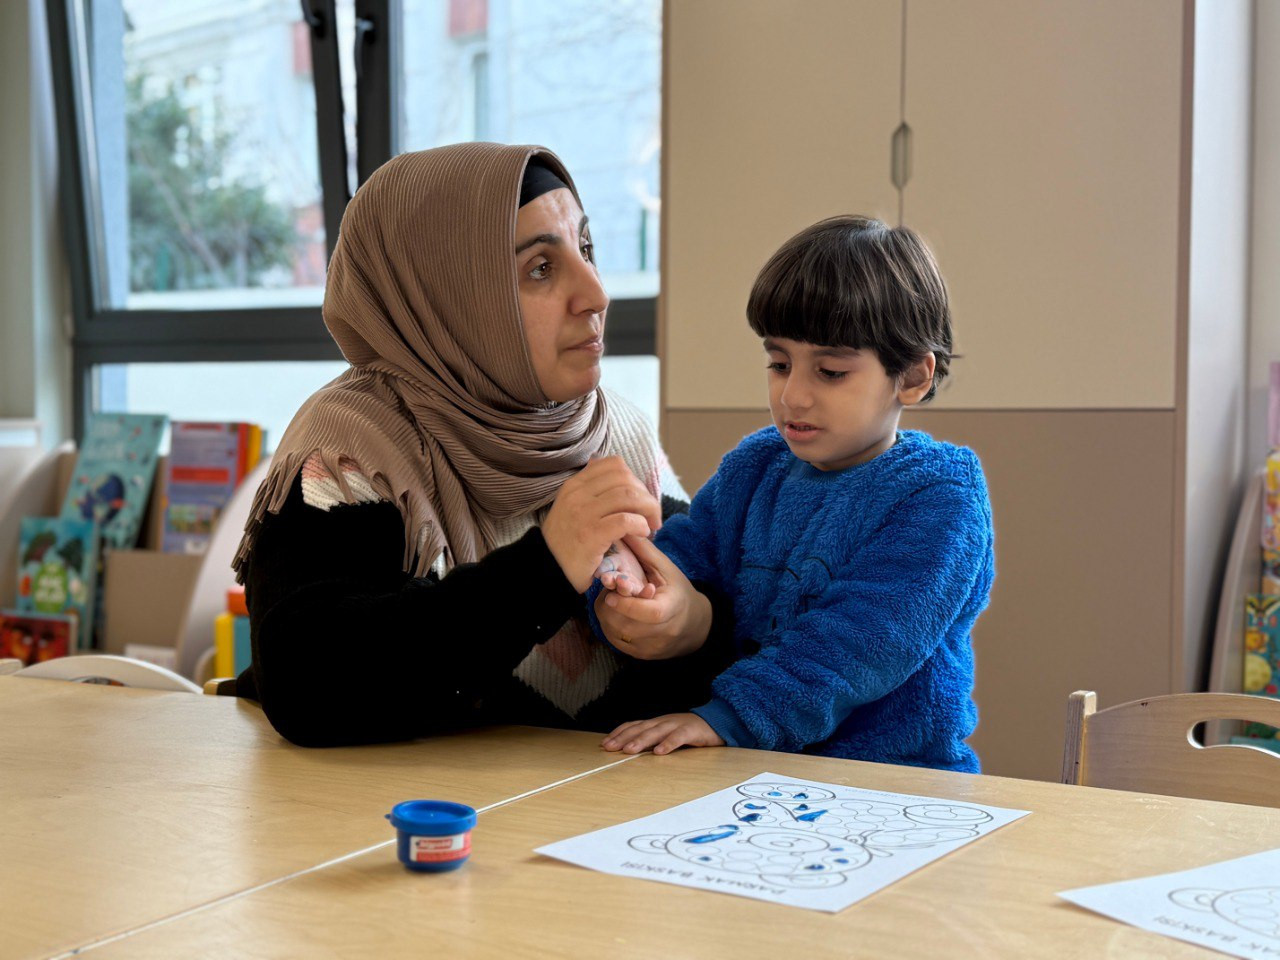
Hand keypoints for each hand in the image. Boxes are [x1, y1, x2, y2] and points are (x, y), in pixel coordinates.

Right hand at [542, 457, 661, 592]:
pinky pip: (625, 520)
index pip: (614, 465)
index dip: (636, 479)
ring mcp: (583, 514)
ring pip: (629, 496)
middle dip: (646, 495)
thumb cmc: (565, 542)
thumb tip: (608, 467)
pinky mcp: (591, 535)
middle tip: (652, 515)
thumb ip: (589, 489)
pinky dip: (641, 525)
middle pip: (626, 479)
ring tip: (651, 525)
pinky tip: (643, 533)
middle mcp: (577, 495)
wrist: (547, 570)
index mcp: (574, 485)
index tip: (641, 498)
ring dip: (648, 510)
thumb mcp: (570, 507)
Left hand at [594, 535, 711, 659]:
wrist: (694, 626)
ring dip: (607, 615)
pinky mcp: (640, 656)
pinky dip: (609, 626)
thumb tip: (625, 530)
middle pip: (626, 625)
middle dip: (611, 607)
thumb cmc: (678, 592)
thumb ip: (645, 552)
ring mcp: (650, 648)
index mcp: (672, 611)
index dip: (627, 605)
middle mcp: (662, 634)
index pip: (649, 613)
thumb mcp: (667, 570)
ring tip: (611, 600)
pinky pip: (615, 642)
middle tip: (608, 591)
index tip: (611, 592)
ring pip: (616, 634)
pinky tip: (614, 613)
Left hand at [601, 713, 724, 754]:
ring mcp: (677, 724)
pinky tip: (660, 752)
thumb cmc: (689, 732)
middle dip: (624, 738)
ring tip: (629, 750)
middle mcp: (663, 721)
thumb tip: (630, 751)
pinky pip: (679, 737)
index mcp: (656, 723)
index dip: (619, 733)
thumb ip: (652, 740)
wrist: (716, 723)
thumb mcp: (667, 734)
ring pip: (656, 731)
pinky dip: (669, 744)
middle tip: (610, 748)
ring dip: (641, 740)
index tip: (605, 744)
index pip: (633, 725)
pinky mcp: (692, 731)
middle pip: (640, 728)